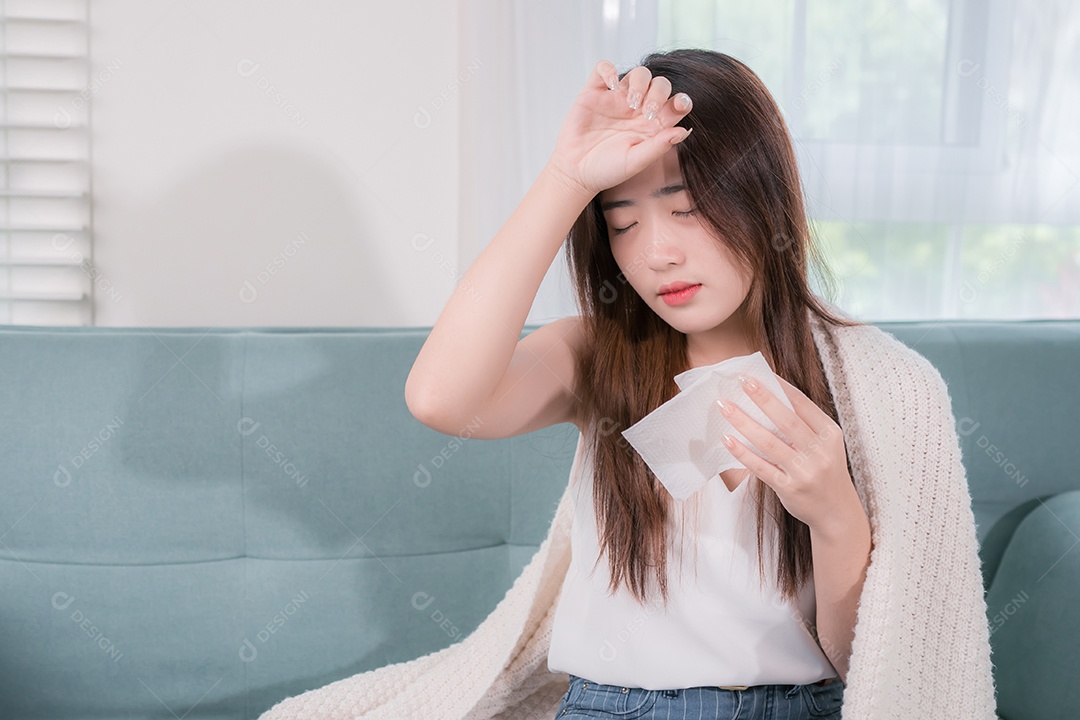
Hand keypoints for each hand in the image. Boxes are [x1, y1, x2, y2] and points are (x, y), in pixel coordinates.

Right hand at [545, 59, 693, 199]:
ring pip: (638, 74)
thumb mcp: (635, 162)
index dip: (681, 100)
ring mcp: (616, 99)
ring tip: (631, 103)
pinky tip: (612, 86)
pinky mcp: (594, 93)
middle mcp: (638, 109)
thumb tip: (683, 131)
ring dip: (640, 83)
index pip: (675, 104)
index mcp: (653, 125)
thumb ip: (659, 146)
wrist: (576, 172)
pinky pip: (603, 69)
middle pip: (660, 84)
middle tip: (648, 112)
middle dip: (659, 93)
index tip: (679, 106)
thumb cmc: (607, 170)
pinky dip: (609, 70)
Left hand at [717, 373, 862, 535]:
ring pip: (769, 442)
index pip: (802, 404)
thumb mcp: (826, 444)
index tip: (758, 373)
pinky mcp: (789, 488)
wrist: (837, 512)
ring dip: (743, 422)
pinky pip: (761, 467)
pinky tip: (727, 439)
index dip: (780, 387)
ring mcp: (804, 471)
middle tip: (740, 381)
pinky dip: (743, 453)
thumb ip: (804, 424)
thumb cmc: (825, 471)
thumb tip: (769, 395)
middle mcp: (819, 451)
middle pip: (786, 419)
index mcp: (830, 433)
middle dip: (761, 397)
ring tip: (724, 406)